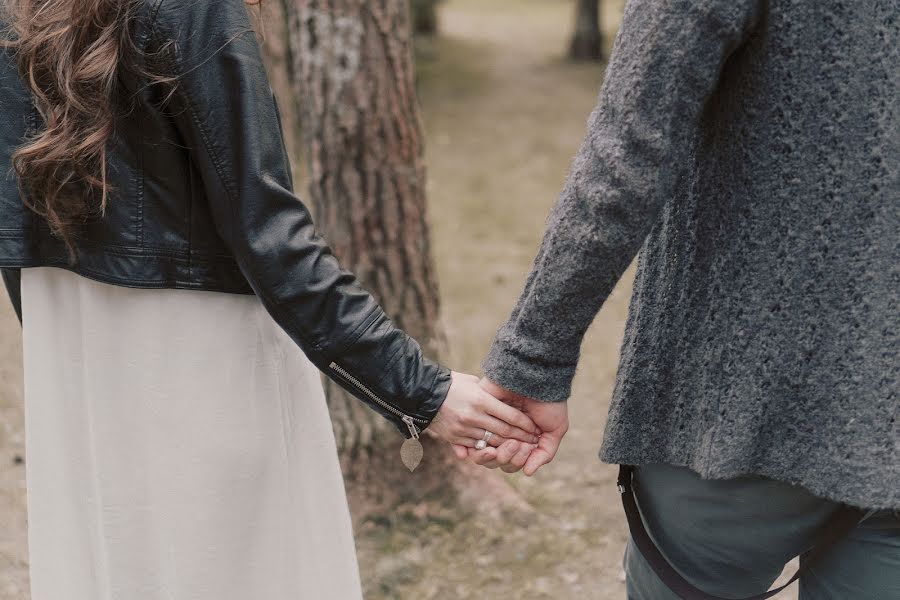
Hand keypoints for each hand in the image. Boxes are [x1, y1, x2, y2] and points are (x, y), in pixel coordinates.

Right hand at [427, 372, 541, 450]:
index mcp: (481, 400)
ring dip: (508, 446)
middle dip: (521, 437)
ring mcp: (464, 428)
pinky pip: (477, 447)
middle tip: (533, 441)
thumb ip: (490, 393)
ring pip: (493, 442)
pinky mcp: (455, 438)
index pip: (510, 415)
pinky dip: (490, 449)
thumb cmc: (453, 384)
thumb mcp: (473, 383)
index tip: (534, 427)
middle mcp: (474, 416)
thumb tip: (508, 399)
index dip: (525, 423)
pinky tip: (500, 450)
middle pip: (504, 431)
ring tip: (520, 447)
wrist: (424, 393)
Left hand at [457, 379, 567, 475]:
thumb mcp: (555, 430)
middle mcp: (502, 435)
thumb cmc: (549, 402)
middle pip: (496, 462)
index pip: (511, 463)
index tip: (526, 447)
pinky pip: (468, 440)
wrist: (537, 378)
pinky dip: (475, 450)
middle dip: (508, 458)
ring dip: (497, 454)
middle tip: (517, 443)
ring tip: (510, 442)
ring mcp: (489, 426)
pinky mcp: (478, 416)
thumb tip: (526, 472)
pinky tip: (485, 448)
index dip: (517, 461)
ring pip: (482, 455)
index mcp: (519, 440)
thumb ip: (543, 454)